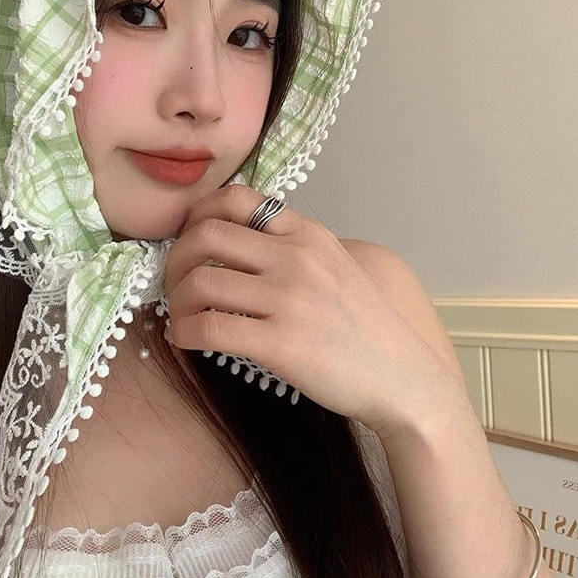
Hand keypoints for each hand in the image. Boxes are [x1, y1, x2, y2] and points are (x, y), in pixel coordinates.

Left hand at [163, 183, 464, 438]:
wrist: (403, 379)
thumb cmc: (366, 328)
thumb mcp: (336, 267)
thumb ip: (293, 249)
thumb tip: (236, 243)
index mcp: (308, 234)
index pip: (236, 199)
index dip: (198, 214)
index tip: (188, 238)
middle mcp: (296, 258)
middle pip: (206, 236)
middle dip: (176, 259)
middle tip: (174, 282)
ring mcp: (289, 299)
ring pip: (200, 282)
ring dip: (177, 300)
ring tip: (181, 316)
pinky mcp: (280, 343)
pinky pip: (209, 327)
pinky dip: (184, 332)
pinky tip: (185, 340)